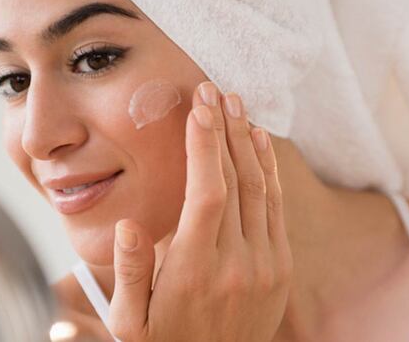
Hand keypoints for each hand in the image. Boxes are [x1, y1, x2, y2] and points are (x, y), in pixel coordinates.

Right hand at [107, 81, 292, 341]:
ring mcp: (265, 264)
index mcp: (195, 270)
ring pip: (261, 189)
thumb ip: (130, 274)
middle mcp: (237, 263)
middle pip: (237, 181)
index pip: (207, 193)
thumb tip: (128, 226)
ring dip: (248, 142)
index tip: (198, 108)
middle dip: (224, 129)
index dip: (204, 146)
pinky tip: (258, 143)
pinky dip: (269, 170)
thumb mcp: (130, 322)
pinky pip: (276, 207)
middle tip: (213, 90)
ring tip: (236, 104)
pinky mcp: (280, 267)